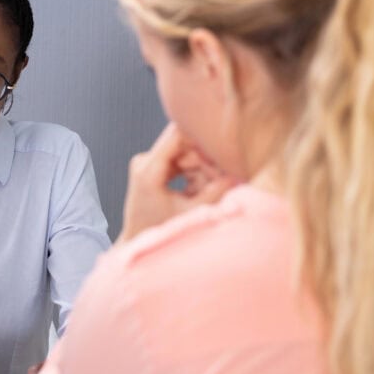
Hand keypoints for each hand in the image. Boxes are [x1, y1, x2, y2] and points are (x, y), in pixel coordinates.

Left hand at [118, 123, 234, 243]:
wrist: (136, 240)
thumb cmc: (161, 230)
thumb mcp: (191, 212)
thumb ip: (214, 192)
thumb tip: (237, 175)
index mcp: (148, 169)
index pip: (179, 134)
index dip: (202, 141)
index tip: (218, 159)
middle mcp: (143, 161)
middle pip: (183, 143)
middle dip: (203, 160)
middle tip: (217, 182)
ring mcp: (145, 162)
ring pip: (183, 151)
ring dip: (199, 168)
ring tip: (203, 191)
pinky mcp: (150, 165)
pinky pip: (177, 159)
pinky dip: (190, 172)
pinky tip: (193, 191)